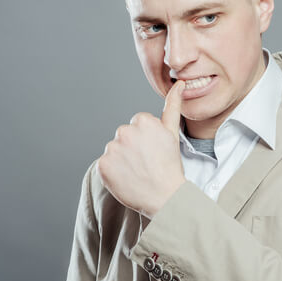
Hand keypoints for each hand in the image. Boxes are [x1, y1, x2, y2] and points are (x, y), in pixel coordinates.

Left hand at [97, 80, 185, 217]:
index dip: (145, 139)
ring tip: (137, 171)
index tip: (153, 151)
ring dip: (121, 159)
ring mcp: (112, 149)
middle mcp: (125, 131)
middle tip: (146, 162)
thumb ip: (172, 105)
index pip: (137, 124)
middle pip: (124, 136)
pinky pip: (104, 164)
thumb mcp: (172, 133)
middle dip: (132, 147)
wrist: (164, 196)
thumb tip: (178, 84)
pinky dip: (113, 172)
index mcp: (142, 121)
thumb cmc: (170, 166)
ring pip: (114, 150)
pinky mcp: (103, 165)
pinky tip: (126, 178)